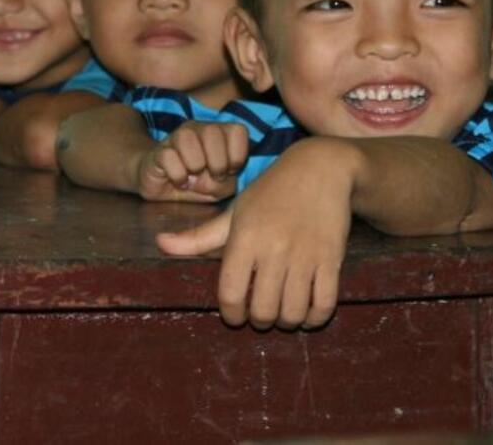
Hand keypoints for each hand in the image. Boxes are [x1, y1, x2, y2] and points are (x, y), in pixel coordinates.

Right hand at [138, 121, 248, 201]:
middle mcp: (198, 129)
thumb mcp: (220, 189)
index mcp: (219, 133)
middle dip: (217, 162)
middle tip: (211, 176)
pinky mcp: (158, 151)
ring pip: (188, 139)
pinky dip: (177, 175)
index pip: (238, 131)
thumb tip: (215, 178)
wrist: (164, 187)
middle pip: (212, 131)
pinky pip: (169, 157)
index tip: (229, 172)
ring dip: (194, 166)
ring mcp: (176, 137)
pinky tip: (178, 181)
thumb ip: (227, 184)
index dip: (237, 156)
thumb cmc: (197, 183)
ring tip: (192, 178)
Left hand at [156, 138, 352, 329]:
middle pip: (263, 311)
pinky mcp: (332, 258)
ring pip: (292, 312)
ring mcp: (305, 255)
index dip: (231, 315)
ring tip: (283, 314)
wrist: (320, 169)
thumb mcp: (234, 211)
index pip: (231, 294)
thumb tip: (160, 243)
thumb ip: (199, 236)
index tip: (235, 316)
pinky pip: (324, 304)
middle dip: (260, 320)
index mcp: (245, 238)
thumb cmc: (271, 192)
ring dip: (286, 322)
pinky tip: (307, 313)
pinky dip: (315, 318)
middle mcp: (274, 248)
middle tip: (261, 313)